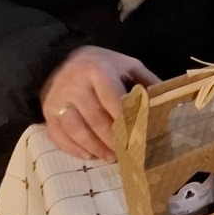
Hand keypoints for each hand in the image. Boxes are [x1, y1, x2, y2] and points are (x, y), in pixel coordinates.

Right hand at [41, 46, 157, 161]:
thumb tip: (166, 103)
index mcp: (98, 71)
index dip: (126, 121)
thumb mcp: (126, 65)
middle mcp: (75, 85)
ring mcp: (58, 99)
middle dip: (112, 140)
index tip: (138, 137)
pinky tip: (88, 155)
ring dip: (94, 147)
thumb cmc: (101, 64)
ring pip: (76, 129)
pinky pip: (58, 135)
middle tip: (126, 153)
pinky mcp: (47, 111)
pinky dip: (73, 148)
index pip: (113, 101)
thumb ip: (146, 81)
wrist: (60, 57)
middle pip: (95, 119)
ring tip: (110, 157)